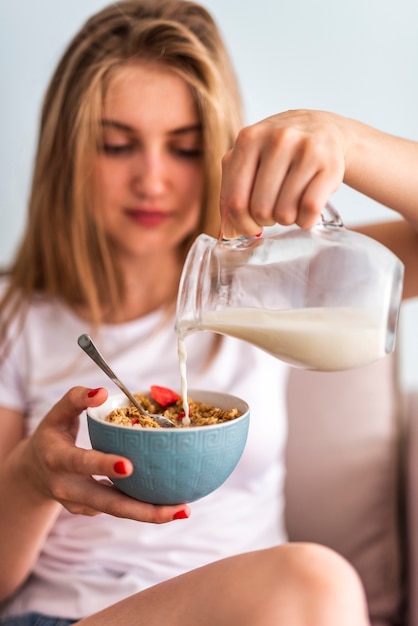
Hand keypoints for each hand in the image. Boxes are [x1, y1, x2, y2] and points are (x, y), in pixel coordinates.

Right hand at [21, 386, 189, 522]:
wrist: (33, 474)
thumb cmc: (52, 436)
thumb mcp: (57, 414)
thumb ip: (77, 398)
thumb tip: (102, 392)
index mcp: (58, 459)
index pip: (81, 463)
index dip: (103, 465)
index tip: (129, 467)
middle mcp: (68, 488)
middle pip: (108, 503)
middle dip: (142, 509)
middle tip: (176, 507)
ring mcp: (80, 505)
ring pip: (118, 511)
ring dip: (150, 513)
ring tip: (183, 510)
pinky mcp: (91, 511)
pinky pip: (119, 508)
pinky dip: (143, 507)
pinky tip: (171, 504)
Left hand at [220, 110, 345, 236]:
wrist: (323, 129)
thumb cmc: (279, 152)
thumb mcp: (249, 159)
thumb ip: (231, 191)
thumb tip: (229, 232)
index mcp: (249, 139)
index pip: (235, 200)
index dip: (241, 223)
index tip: (250, 227)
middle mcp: (277, 140)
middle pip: (260, 209)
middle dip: (266, 220)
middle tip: (273, 210)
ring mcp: (306, 150)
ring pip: (285, 212)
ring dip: (286, 220)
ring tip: (290, 206)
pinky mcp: (330, 165)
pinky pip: (310, 209)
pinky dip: (306, 220)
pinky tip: (305, 212)